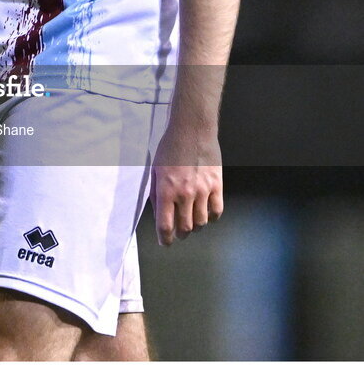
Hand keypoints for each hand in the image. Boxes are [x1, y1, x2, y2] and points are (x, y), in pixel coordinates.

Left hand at [150, 122, 222, 245]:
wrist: (192, 129)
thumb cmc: (170, 147)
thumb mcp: (155, 170)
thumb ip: (155, 194)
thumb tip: (159, 215)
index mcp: (165, 190)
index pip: (165, 226)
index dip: (165, 239)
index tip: (165, 242)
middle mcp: (184, 194)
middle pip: (185, 228)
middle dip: (180, 234)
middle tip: (179, 232)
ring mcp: (202, 191)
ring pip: (201, 223)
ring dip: (195, 226)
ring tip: (191, 221)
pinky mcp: (217, 186)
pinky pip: (217, 212)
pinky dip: (212, 218)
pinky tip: (206, 213)